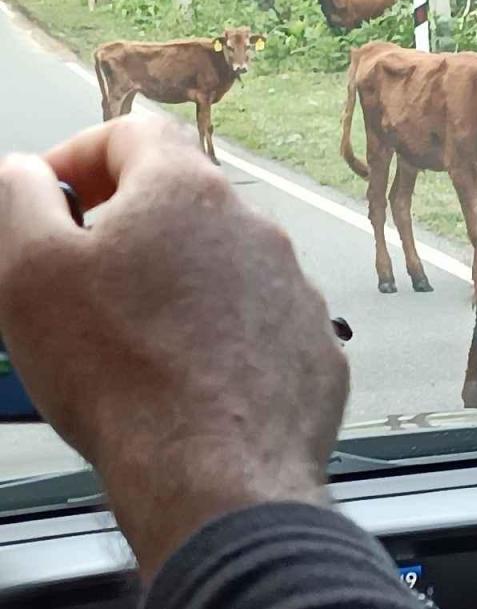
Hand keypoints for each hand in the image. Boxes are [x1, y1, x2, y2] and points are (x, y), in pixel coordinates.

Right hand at [0, 117, 348, 577]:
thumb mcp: (27, 270)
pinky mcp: (315, 349)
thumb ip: (18, 197)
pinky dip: (223, 341)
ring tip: (132, 343)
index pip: (135, 134)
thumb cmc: (119, 372)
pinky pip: (260, 328)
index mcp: (188, 193)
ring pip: (225, 270)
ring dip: (178, 289)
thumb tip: (26, 172)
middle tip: (82, 281)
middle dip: (127, 231)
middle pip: (183, 206)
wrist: (216, 473)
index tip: (51, 199)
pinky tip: (187, 381)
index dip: (81, 156)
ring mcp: (297, 292)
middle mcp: (258, 231)